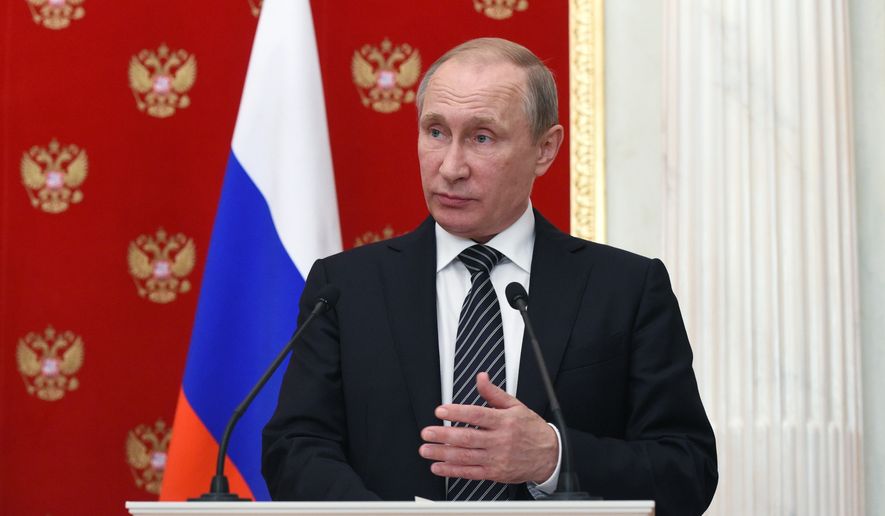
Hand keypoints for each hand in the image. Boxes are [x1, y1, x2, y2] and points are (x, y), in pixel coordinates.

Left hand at [418, 372, 557, 483]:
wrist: (549, 455)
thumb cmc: (531, 429)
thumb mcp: (516, 406)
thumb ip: (494, 393)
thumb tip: (481, 378)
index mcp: (504, 421)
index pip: (478, 415)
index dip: (458, 412)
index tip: (441, 411)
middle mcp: (500, 440)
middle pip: (468, 437)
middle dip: (444, 435)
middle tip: (427, 433)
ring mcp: (497, 458)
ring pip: (467, 456)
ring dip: (444, 454)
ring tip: (427, 450)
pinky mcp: (495, 473)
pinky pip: (471, 472)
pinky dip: (453, 471)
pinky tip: (439, 467)